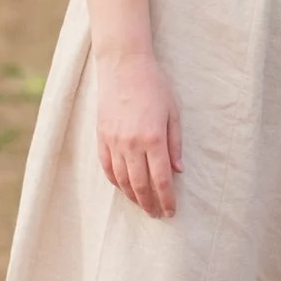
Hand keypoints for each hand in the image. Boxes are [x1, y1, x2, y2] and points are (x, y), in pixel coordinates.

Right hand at [96, 48, 182, 216]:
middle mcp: (131, 144)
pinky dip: (116, 182)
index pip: (161, 179)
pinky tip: (124, 189)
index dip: (167, 199)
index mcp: (153, 138)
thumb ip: (175, 144)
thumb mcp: (173, 113)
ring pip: (122, 180)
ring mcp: (114, 141)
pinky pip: (108, 167)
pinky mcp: (102, 137)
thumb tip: (178, 171)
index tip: (171, 211)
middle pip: (141, 185)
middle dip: (150, 204)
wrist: (123, 66)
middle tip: (157, 214)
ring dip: (133, 197)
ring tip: (143, 206)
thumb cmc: (154, 86)